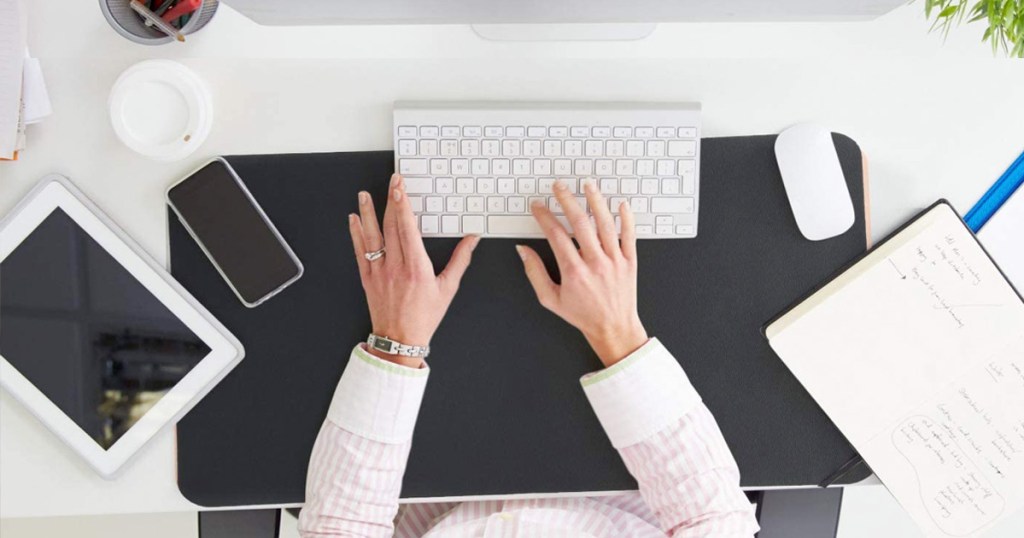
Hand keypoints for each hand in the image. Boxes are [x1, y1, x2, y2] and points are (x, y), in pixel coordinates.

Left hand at [349, 173, 480, 367]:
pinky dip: (356, 233)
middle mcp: (396, 267)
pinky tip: (354, 219)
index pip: (407, 229)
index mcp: (417, 268)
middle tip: (392, 181)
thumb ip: (460, 260)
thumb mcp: (448, 289)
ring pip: (372, 236)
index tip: (400, 188)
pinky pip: (359, 251)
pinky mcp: (367, 278)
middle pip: (391, 226)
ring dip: (367, 212)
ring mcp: (379, 272)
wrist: (399, 339)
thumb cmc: (424, 317)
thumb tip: (472, 239)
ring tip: (364, 194)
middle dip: (391, 200)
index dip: (403, 206)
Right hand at [516, 179, 647, 367]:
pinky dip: (626, 218)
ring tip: (587, 185)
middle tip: (559, 187)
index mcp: (574, 272)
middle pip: (580, 223)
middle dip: (567, 201)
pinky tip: (621, 204)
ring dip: (596, 202)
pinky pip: (629, 235)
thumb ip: (535, 272)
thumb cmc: (582, 315)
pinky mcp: (630, 262)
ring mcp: (614, 261)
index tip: (538, 206)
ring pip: (605, 224)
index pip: (556, 235)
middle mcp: (595, 263)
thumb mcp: (550, 299)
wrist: (613, 328)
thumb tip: (523, 251)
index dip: (544, 217)